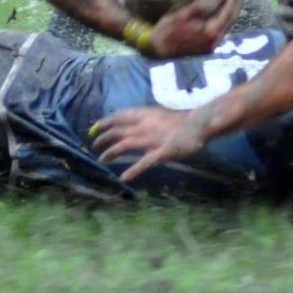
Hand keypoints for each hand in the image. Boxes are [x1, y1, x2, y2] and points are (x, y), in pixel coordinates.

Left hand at [92, 104, 210, 180]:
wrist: (197, 124)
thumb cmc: (180, 120)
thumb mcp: (158, 114)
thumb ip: (144, 118)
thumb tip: (130, 122)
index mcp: (143, 115)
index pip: (118, 116)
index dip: (104, 122)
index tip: (95, 128)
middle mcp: (143, 126)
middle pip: (116, 131)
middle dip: (103, 139)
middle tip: (95, 145)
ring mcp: (150, 140)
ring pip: (124, 145)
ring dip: (110, 153)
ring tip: (101, 159)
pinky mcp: (159, 153)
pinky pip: (143, 163)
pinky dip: (132, 171)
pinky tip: (123, 178)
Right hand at [145, 0, 242, 58]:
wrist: (157, 50)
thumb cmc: (166, 31)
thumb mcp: (181, 15)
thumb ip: (198, 7)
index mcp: (210, 33)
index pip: (227, 12)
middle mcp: (215, 40)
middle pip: (231, 19)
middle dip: (236, 2)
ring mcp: (213, 45)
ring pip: (227, 24)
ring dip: (231, 9)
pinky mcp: (209, 46)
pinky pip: (221, 29)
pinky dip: (224, 17)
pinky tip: (223, 8)